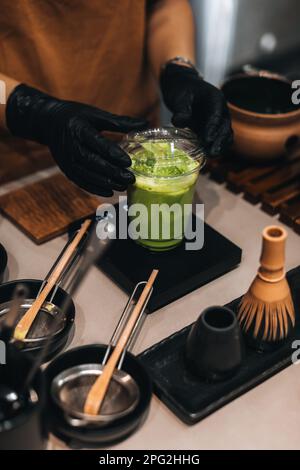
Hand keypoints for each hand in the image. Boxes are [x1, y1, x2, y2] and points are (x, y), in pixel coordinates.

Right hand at [6, 84, 146, 195]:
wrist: (48, 122)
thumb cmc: (77, 116)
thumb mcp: (96, 114)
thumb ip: (120, 122)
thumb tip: (145, 124)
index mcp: (79, 129)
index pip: (98, 144)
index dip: (113, 154)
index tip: (129, 162)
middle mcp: (71, 146)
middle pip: (93, 162)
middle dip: (113, 172)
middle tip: (131, 178)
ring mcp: (67, 160)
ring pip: (88, 174)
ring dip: (106, 182)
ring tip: (123, 186)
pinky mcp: (66, 169)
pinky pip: (81, 181)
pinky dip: (95, 188)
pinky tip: (109, 192)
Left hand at [160, 63, 232, 155]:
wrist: (181, 88)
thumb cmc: (182, 89)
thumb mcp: (179, 96)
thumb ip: (181, 109)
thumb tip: (179, 121)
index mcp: (215, 99)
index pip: (217, 115)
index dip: (213, 128)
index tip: (207, 140)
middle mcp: (220, 111)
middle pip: (225, 127)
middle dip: (219, 141)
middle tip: (211, 152)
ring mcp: (217, 121)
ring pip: (225, 135)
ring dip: (220, 146)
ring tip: (211, 156)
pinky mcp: (211, 129)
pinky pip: (217, 139)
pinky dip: (214, 147)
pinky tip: (206, 155)